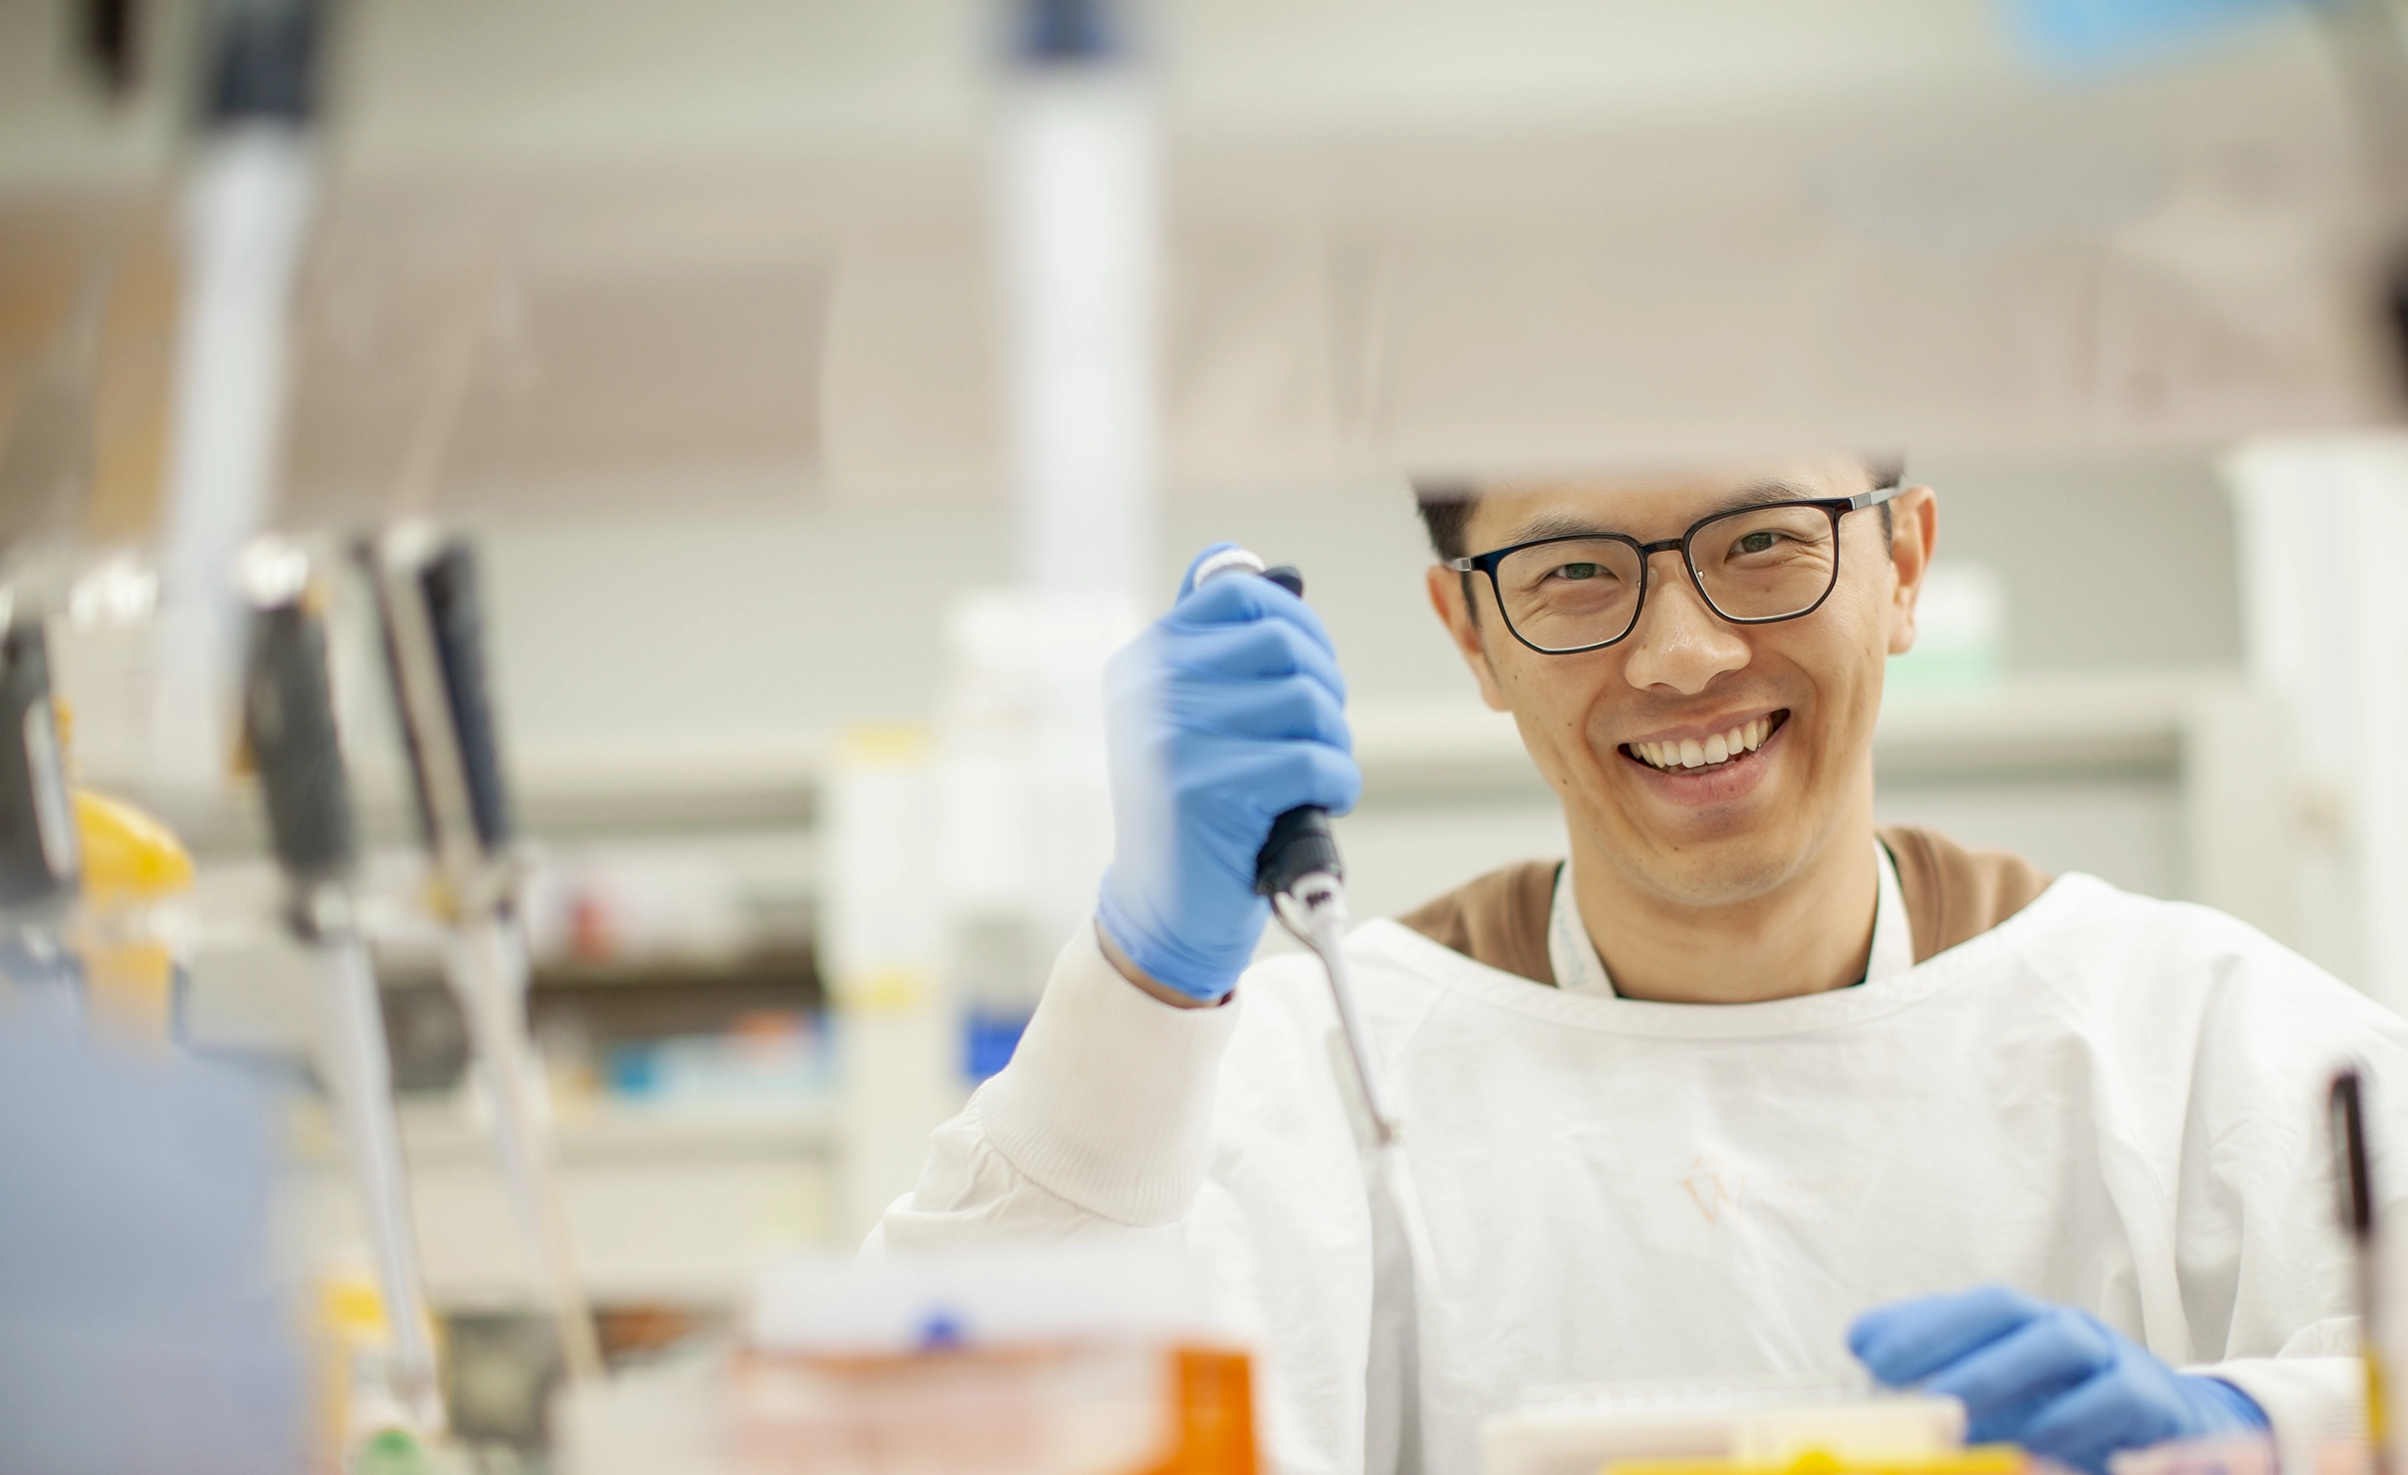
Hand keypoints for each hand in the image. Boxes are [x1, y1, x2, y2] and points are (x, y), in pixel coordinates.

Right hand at [1095, 545, 1360, 1001]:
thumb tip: (1276, 573)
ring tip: (1314, 775)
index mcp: (1145, 660)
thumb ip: (1216, 647)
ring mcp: (1173, 737)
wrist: (1163, 908)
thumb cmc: (1195, 808)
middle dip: (1324, 687)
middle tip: (1318, 734)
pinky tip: (1321, 802)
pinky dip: (1337, 783)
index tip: (1310, 667)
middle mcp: (1150, 689)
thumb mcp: (1188, 718)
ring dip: (1333, 740)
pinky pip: (1313, 760)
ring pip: (1306, 701)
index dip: (1297, 620)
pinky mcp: (1207, 789)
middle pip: (1284, 642)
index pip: (1238, 591)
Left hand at [1849, 1286, 2266, 1474]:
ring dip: (1997, 1373)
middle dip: (1943, 1337)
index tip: (1862, 1351)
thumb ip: (1946, 1374)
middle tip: (1887, 1374)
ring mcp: (2112, 1358)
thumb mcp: (2009, 1393)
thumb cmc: (2072, 1407)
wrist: (2174, 1427)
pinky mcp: (2152, 1400)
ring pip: (2058, 1343)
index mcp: (2026, 1324)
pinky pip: (2113, 1398)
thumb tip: (1861, 1349)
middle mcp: (2066, 1329)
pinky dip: (2069, 1417)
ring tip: (1946, 1409)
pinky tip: (2031, 1441)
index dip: (1916, 1322)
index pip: (1968, 1305)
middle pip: (2006, 1310)